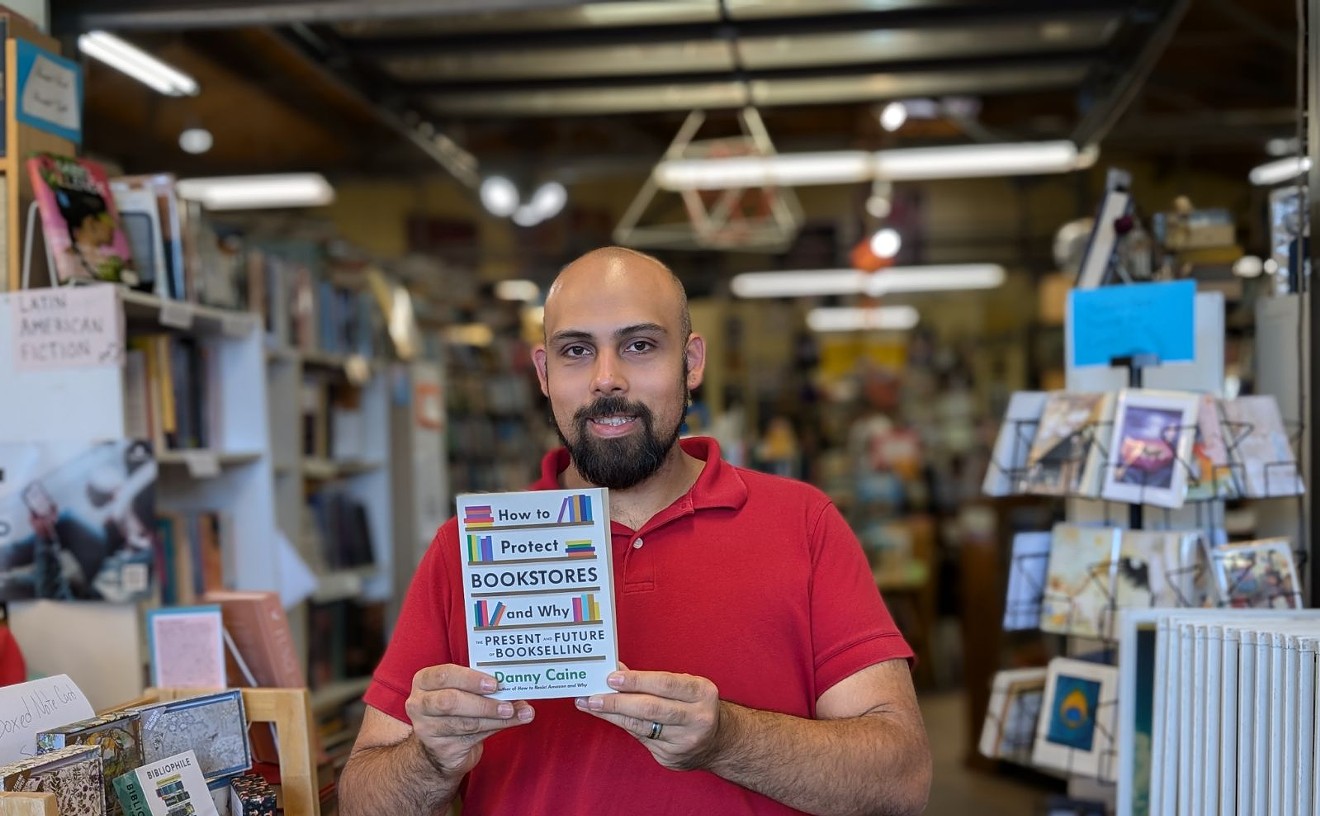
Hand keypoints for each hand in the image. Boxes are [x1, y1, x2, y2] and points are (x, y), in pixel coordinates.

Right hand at [405, 664, 534, 776]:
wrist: (439, 748)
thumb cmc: (453, 710)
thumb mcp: (460, 691)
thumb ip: (482, 687)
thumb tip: (515, 683)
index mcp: (424, 681)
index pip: (444, 675)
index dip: (470, 679)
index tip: (494, 684)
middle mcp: (420, 704)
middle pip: (450, 702)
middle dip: (483, 703)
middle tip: (507, 704)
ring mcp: (428, 729)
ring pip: (465, 723)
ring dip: (495, 718)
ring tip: (516, 713)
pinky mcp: (441, 749)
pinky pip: (472, 738)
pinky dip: (495, 728)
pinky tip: (512, 722)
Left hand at [574, 667, 721, 770]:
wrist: (719, 741)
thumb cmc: (696, 705)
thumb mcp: (685, 686)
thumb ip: (653, 679)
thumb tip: (619, 670)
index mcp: (702, 693)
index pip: (664, 684)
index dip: (636, 681)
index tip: (611, 678)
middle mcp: (697, 718)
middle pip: (650, 708)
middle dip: (617, 701)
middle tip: (593, 696)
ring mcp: (685, 741)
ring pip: (641, 727)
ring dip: (613, 715)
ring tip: (591, 705)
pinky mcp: (672, 757)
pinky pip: (642, 739)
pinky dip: (624, 726)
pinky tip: (610, 717)